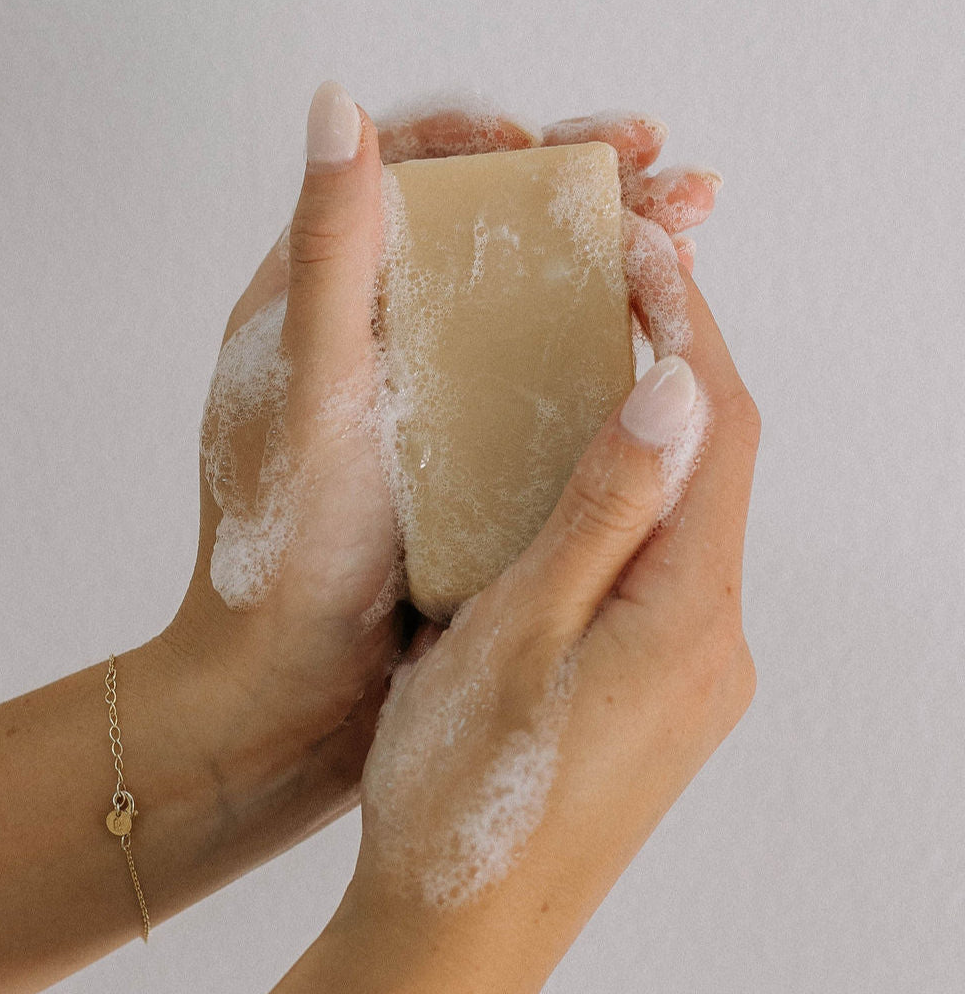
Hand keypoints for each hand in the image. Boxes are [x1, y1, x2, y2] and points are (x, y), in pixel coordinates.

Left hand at [167, 87, 724, 844]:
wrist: (296, 683)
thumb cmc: (285, 547)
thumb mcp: (311, 390)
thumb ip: (330, 255)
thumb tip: (335, 106)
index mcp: (318, 302)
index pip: (405, 183)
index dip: (485, 146)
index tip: (553, 144)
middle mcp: (373, 338)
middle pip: (483, 232)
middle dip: (580, 193)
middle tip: (673, 176)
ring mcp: (426, 396)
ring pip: (522, 299)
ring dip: (605, 259)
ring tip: (690, 236)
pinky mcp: (464, 453)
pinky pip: (538, 375)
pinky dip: (598, 343)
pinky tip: (658, 331)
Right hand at [276, 263, 757, 992]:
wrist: (454, 931)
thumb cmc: (462, 795)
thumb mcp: (518, 635)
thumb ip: (606, 512)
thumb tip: (675, 389)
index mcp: (685, 621)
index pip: (719, 432)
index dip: (688, 327)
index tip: (645, 248)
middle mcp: (710, 643)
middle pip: (718, 467)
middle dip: (678, 361)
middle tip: (619, 280)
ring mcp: (687, 671)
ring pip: (688, 514)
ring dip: (650, 431)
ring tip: (591, 355)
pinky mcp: (653, 690)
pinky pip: (661, 564)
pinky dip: (628, 498)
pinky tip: (573, 477)